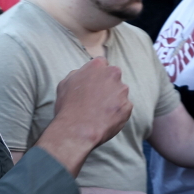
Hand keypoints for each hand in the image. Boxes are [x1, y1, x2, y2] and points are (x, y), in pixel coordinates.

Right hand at [35, 58, 131, 176]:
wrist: (77, 130)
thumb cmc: (68, 107)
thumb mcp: (65, 84)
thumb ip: (77, 74)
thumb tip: (82, 73)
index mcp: (97, 65)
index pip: (102, 64)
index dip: (96, 75)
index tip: (93, 84)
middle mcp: (112, 74)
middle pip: (113, 77)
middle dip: (107, 85)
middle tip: (96, 99)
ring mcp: (122, 90)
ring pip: (119, 93)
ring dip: (112, 99)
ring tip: (99, 112)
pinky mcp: (128, 106)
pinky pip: (123, 108)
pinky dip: (117, 113)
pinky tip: (105, 119)